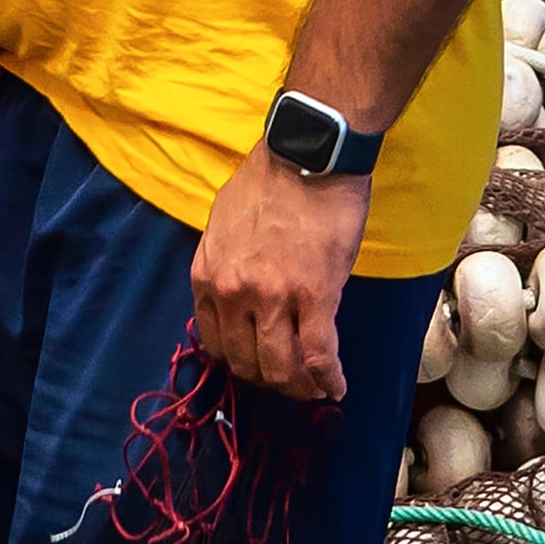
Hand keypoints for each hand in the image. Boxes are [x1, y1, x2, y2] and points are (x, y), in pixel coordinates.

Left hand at [191, 142, 369, 402]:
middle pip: (247, 363)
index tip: (259, 364)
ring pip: (281, 368)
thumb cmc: (268, 183)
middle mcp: (233, 294)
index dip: (241, 362)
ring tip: (315, 387)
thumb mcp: (223, 226)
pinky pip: (318, 355)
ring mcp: (273, 298)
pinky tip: (337, 386)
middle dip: (271, 380)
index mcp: (207, 277)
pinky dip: (328, 378)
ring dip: (300, 387)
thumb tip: (236, 298)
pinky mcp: (316, 296)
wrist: (307, 156)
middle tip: (292, 382)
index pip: (216, 344)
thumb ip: (225, 267)